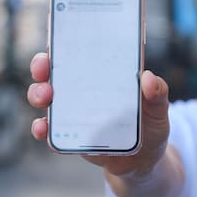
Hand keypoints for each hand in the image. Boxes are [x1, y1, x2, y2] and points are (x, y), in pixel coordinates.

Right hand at [27, 52, 169, 176]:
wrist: (143, 162)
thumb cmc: (150, 127)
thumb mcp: (159, 108)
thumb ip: (158, 94)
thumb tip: (148, 78)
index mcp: (103, 73)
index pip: (79, 49)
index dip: (63, 39)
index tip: (55, 34)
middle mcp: (82, 88)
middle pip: (53, 70)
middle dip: (41, 65)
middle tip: (43, 68)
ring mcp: (72, 111)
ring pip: (45, 96)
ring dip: (38, 93)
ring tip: (45, 97)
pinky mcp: (68, 135)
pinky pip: (49, 130)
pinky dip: (41, 128)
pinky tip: (43, 128)